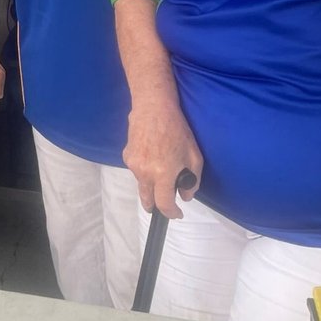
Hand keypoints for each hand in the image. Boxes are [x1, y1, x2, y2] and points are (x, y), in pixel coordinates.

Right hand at [124, 97, 203, 218]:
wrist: (153, 107)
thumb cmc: (177, 129)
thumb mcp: (194, 155)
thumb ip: (193, 180)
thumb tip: (186, 195)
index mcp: (163, 173)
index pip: (164, 204)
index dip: (172, 213)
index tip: (178, 213)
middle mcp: (144, 172)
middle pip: (147, 200)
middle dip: (155, 206)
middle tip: (164, 204)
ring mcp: (133, 164)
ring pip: (142, 184)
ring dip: (151, 184)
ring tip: (160, 168)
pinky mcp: (126, 156)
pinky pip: (136, 171)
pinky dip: (144, 170)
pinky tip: (151, 156)